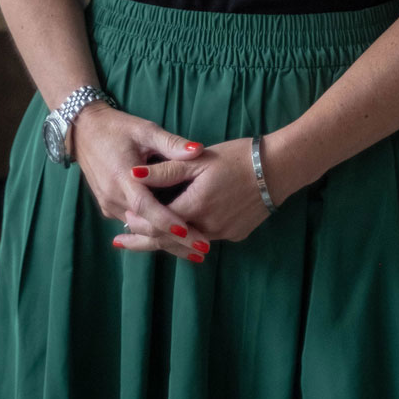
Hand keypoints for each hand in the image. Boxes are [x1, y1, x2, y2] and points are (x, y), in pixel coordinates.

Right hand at [70, 102, 209, 261]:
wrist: (83, 131)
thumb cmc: (117, 128)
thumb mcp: (145, 130)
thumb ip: (171, 143)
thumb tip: (199, 151)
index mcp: (123, 177)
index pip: (146, 207)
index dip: (168, 222)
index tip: (191, 234)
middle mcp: (113, 197)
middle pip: (146, 225)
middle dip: (174, 240)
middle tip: (203, 250)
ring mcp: (109, 204)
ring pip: (139, 228)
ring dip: (164, 239)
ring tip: (194, 251)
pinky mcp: (108, 207)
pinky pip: (132, 222)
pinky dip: (152, 230)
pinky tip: (173, 239)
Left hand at [128, 137, 272, 244]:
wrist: (278, 168)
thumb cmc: (238, 157)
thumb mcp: (199, 160)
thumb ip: (166, 171)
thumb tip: (133, 174)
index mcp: (196, 207)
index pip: (158, 222)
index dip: (138, 223)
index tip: (120, 223)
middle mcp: (207, 228)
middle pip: (169, 240)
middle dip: (143, 241)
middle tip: (120, 242)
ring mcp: (223, 234)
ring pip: (187, 242)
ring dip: (165, 240)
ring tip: (144, 239)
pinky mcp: (236, 235)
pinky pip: (205, 238)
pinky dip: (189, 236)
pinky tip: (181, 230)